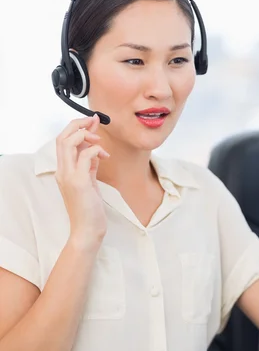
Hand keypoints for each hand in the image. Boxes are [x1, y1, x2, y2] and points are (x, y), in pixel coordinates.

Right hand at [55, 115, 109, 249]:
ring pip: (68, 143)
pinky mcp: (79, 182)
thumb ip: (89, 165)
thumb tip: (95, 150)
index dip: (76, 128)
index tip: (92, 122)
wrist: (87, 230)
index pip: (62, 142)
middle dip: (78, 124)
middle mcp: (62, 171)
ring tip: (99, 140)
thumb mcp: (89, 181)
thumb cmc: (89, 208)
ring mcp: (69, 176)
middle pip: (62, 137)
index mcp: (63, 171)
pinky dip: (96, 150)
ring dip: (85, 135)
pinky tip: (105, 156)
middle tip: (95, 121)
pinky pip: (85, 156)